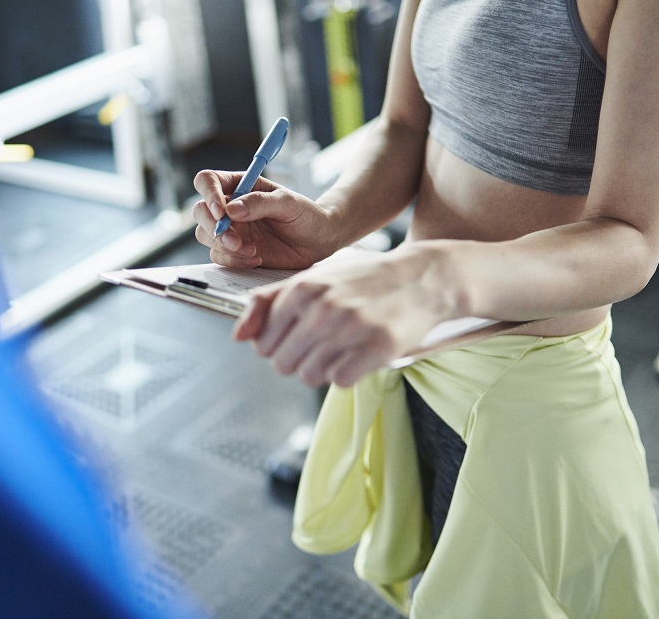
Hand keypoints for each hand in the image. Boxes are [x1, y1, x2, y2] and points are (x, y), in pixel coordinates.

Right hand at [192, 170, 336, 268]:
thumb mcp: (288, 203)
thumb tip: (231, 209)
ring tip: (252, 251)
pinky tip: (256, 259)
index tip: (221, 211)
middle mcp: (231, 207)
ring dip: (224, 246)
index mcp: (241, 186)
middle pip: (201, 211)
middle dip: (214, 227)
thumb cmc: (307, 214)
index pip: (209, 181)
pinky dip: (234, 260)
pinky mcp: (235, 251)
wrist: (319, 240)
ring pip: (206, 235)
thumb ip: (260, 202)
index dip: (209, 194)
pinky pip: (219, 256)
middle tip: (236, 240)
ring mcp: (231, 229)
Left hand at [233, 245, 451, 386]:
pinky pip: (340, 380)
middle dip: (297, 360)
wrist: (421, 277)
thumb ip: (268, 303)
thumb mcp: (312, 279)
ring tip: (340, 349)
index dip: (276, 346)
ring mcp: (353, 326)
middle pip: (283, 363)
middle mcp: (325, 306)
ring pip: (309, 375)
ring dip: (321, 369)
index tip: (296, 337)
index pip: (263, 342)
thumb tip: (238, 336)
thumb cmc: (360, 281)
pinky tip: (357, 355)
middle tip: (321, 344)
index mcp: (303, 288)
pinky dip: (346, 373)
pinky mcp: (380, 345)